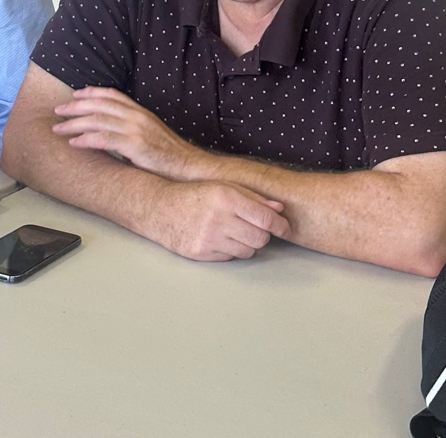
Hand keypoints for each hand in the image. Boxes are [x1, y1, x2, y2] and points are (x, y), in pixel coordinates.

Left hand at [52, 87, 201, 179]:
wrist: (189, 167)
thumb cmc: (168, 155)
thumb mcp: (150, 134)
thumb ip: (132, 128)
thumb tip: (111, 131)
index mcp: (141, 111)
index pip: (112, 94)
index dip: (91, 92)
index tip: (75, 95)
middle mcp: (137, 116)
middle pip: (99, 105)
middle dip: (75, 107)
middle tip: (58, 111)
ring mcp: (136, 129)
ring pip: (97, 120)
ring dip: (74, 124)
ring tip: (58, 129)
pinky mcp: (134, 145)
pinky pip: (104, 139)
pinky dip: (86, 139)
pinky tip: (74, 143)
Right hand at [150, 180, 289, 261]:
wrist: (160, 208)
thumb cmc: (195, 196)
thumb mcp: (223, 188)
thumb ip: (253, 198)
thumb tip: (278, 209)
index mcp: (226, 198)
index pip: (266, 219)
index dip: (280, 226)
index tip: (285, 229)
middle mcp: (219, 218)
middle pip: (260, 238)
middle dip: (262, 235)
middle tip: (254, 228)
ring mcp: (209, 238)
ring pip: (248, 251)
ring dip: (247, 244)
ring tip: (235, 233)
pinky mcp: (202, 253)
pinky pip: (231, 257)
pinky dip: (231, 250)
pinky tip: (220, 239)